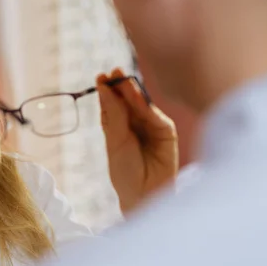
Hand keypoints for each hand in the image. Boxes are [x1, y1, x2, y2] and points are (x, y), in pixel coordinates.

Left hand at [97, 68, 177, 214]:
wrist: (142, 194)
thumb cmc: (125, 171)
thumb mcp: (115, 141)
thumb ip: (114, 114)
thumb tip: (104, 88)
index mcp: (118, 126)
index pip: (113, 104)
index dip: (107, 90)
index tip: (100, 77)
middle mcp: (135, 123)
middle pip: (126, 100)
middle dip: (120, 86)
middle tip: (112, 71)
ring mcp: (151, 126)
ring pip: (140, 104)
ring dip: (131, 91)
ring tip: (121, 78)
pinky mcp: (166, 131)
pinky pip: (153, 114)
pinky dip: (143, 104)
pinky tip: (134, 96)